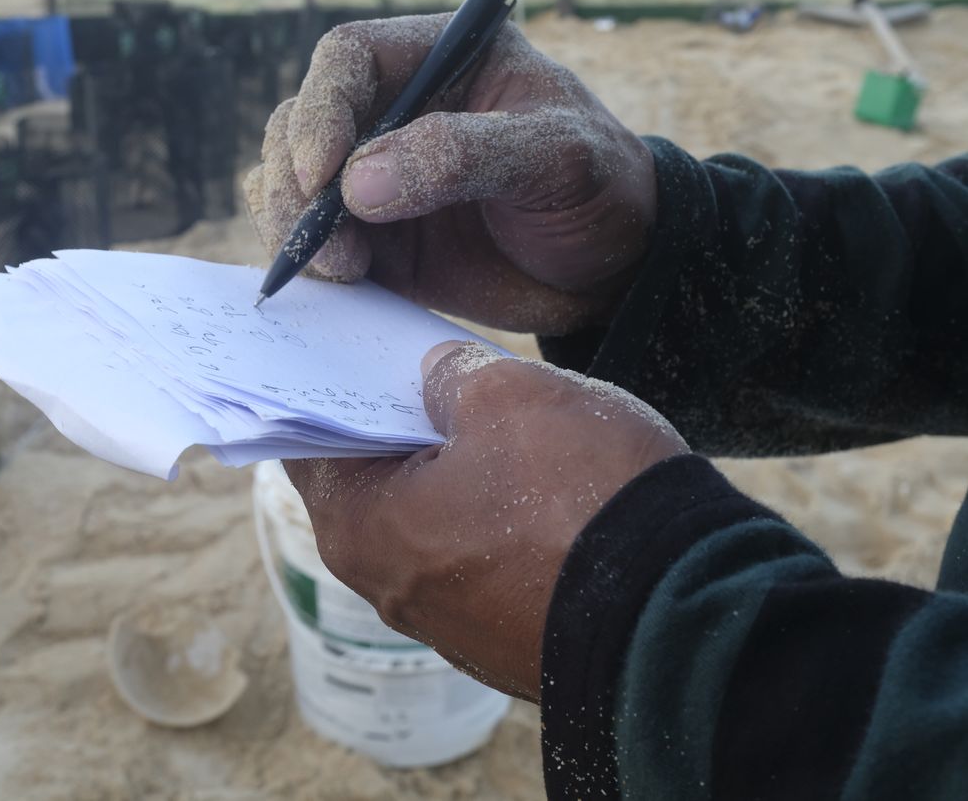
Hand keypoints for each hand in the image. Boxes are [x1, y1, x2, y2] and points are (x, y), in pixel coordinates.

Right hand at [244, 14, 656, 334]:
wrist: (614, 270)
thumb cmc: (599, 189)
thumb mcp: (554, 158)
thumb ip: (461, 156)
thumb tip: (356, 184)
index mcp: (440, 58)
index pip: (349, 59)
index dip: (321, 110)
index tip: (324, 175)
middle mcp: (393, 110)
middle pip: (300, 123)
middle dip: (295, 182)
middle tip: (323, 241)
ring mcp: (374, 175)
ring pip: (288, 180)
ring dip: (291, 224)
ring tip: (341, 270)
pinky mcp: (371, 236)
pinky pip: (308, 238)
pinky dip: (303, 259)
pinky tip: (339, 282)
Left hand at [282, 341, 687, 700]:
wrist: (679, 617)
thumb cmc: (580, 499)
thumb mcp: (509, 396)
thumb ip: (450, 375)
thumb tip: (436, 376)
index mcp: (360, 528)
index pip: (310, 443)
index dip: (327, 389)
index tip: (344, 352)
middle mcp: (388, 587)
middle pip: (370, 483)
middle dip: (396, 425)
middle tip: (424, 369)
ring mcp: (449, 621)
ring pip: (428, 522)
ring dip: (451, 471)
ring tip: (491, 418)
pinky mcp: (505, 637)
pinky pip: (478, 559)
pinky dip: (492, 518)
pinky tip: (534, 482)